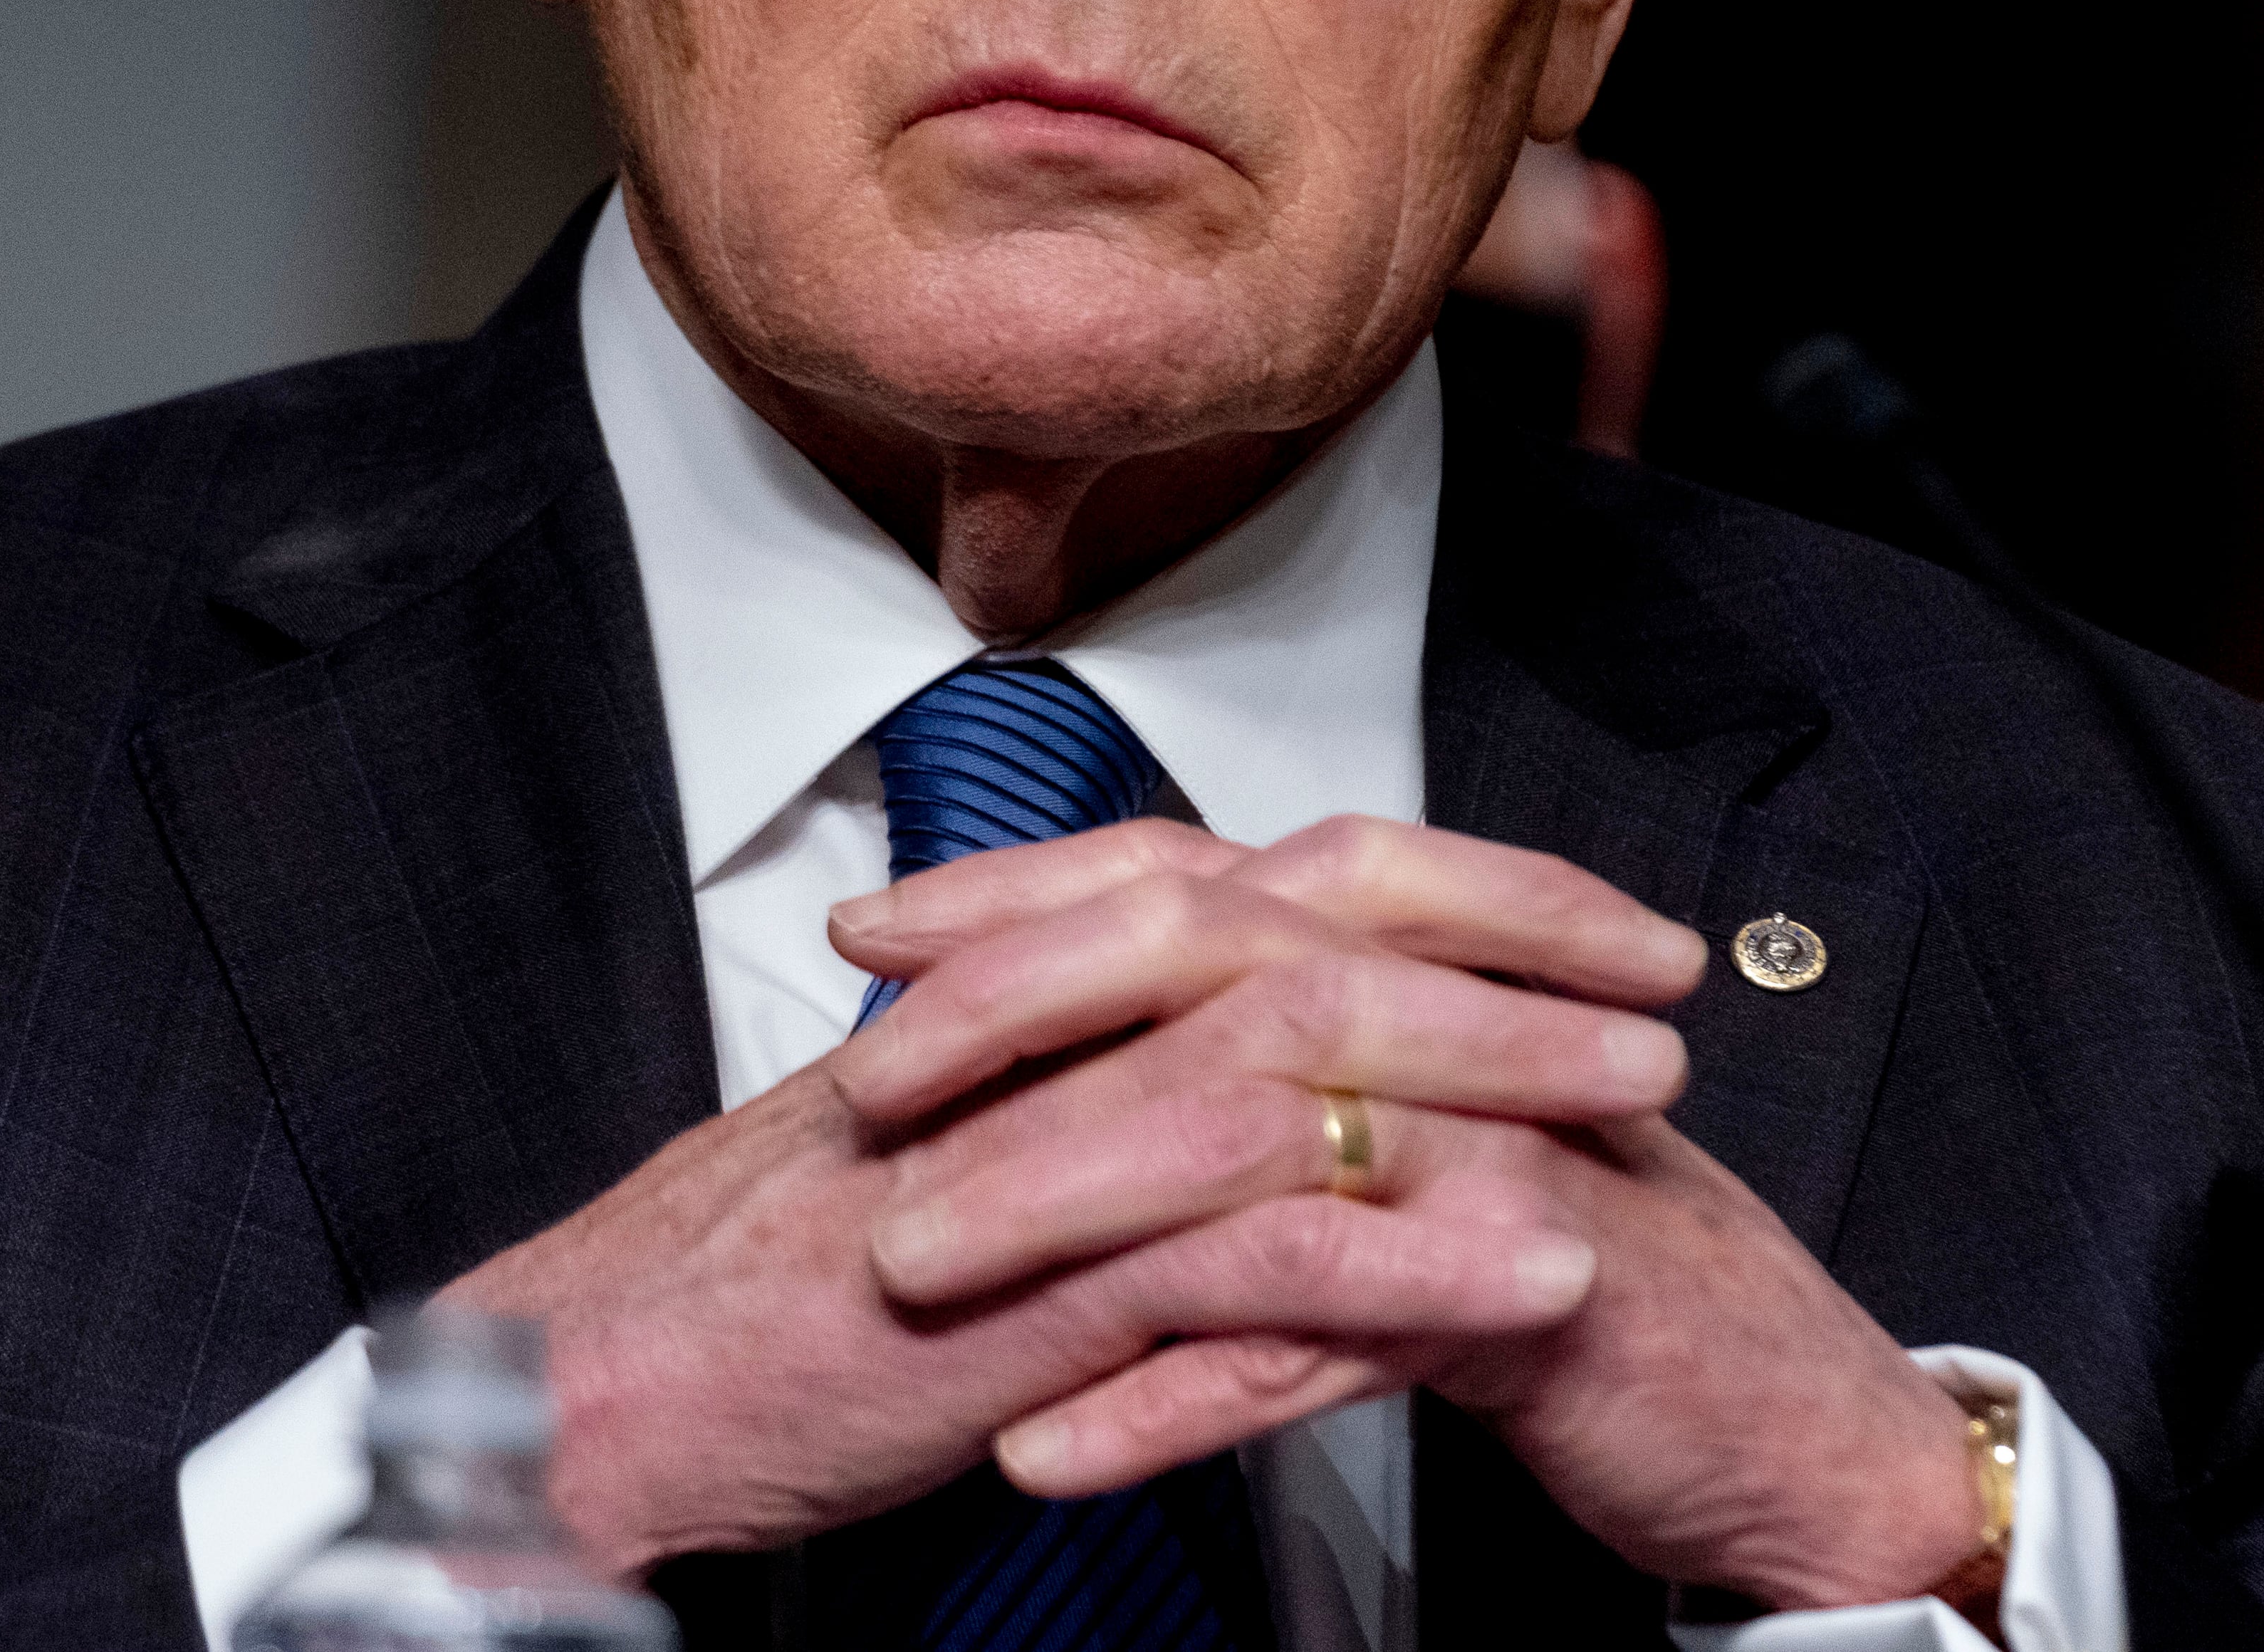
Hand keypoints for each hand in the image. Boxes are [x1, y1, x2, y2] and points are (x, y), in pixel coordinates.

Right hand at [437, 820, 1618, 1579]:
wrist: (606, 1385)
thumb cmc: (765, 1285)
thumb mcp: (945, 1148)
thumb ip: (1072, 1088)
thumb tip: (1210, 1063)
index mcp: (1032, 993)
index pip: (1265, 878)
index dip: (1438, 880)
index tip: (1575, 912)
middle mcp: (1045, 1036)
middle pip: (1312, 931)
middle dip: (1508, 944)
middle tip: (1657, 974)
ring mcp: (1041, 1153)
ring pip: (1306, 1069)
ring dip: (1497, 1079)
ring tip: (1642, 1100)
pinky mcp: (1036, 1293)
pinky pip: (1254, 1258)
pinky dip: (1407, 1259)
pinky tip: (1535, 1268)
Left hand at [832, 817, 1988, 1611]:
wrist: (1772, 1409)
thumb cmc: (1556, 1268)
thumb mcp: (1395, 1139)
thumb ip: (1257, 1066)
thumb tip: (1066, 1035)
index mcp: (1395, 970)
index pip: (1181, 879)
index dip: (1018, 897)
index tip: (869, 937)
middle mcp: (1440, 1020)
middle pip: (1202, 964)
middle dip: (1015, 1015)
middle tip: (862, 1086)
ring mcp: (1488, 1138)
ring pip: (1244, 1137)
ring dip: (1056, 1206)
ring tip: (904, 1271)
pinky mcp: (1525, 1281)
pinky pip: (1320, 1331)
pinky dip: (1173, 1399)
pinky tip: (1049, 1446)